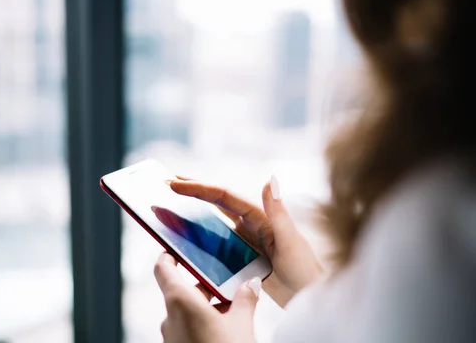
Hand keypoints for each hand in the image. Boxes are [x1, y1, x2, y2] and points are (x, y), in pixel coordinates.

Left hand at [154, 252, 259, 342]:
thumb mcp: (242, 324)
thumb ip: (245, 299)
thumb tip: (251, 284)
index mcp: (180, 301)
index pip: (163, 267)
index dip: (170, 254)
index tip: (182, 247)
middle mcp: (169, 317)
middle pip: (181, 289)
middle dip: (205, 285)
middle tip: (228, 281)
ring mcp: (171, 337)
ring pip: (186, 310)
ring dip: (206, 306)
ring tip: (234, 308)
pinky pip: (187, 328)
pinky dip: (202, 322)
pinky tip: (225, 328)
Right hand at [168, 176, 322, 306]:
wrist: (309, 296)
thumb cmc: (305, 270)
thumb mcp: (291, 241)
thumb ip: (278, 212)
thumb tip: (271, 178)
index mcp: (260, 215)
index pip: (224, 196)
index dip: (198, 187)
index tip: (174, 183)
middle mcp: (251, 223)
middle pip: (216, 202)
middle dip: (192, 190)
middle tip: (166, 182)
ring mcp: (246, 239)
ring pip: (214, 220)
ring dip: (193, 211)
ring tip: (171, 204)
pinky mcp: (243, 256)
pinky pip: (217, 242)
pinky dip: (201, 235)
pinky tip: (186, 237)